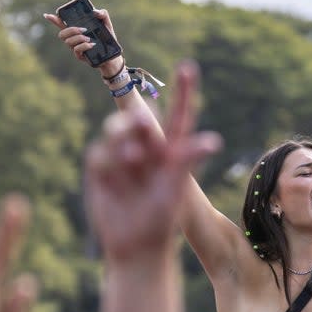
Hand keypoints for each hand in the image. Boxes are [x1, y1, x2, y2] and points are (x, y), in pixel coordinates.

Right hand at [42, 7, 124, 77]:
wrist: (113, 56)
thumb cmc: (108, 40)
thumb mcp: (107, 25)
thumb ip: (103, 15)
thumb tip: (95, 12)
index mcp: (77, 30)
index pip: (62, 24)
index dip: (54, 20)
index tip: (48, 15)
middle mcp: (74, 39)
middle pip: (62, 34)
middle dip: (71, 30)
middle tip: (84, 29)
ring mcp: (76, 48)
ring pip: (68, 42)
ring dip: (78, 38)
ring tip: (89, 38)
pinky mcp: (80, 57)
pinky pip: (76, 50)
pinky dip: (83, 46)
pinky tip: (91, 44)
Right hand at [84, 62, 221, 260]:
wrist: (134, 245)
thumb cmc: (162, 219)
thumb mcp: (175, 187)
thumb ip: (187, 159)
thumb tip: (212, 140)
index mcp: (171, 152)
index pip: (179, 116)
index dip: (184, 92)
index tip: (188, 66)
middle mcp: (148, 150)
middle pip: (138, 119)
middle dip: (136, 122)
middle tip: (140, 127)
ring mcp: (122, 158)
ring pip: (115, 131)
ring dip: (120, 139)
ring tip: (131, 159)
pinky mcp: (100, 169)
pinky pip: (98, 153)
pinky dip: (106, 163)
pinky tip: (113, 180)